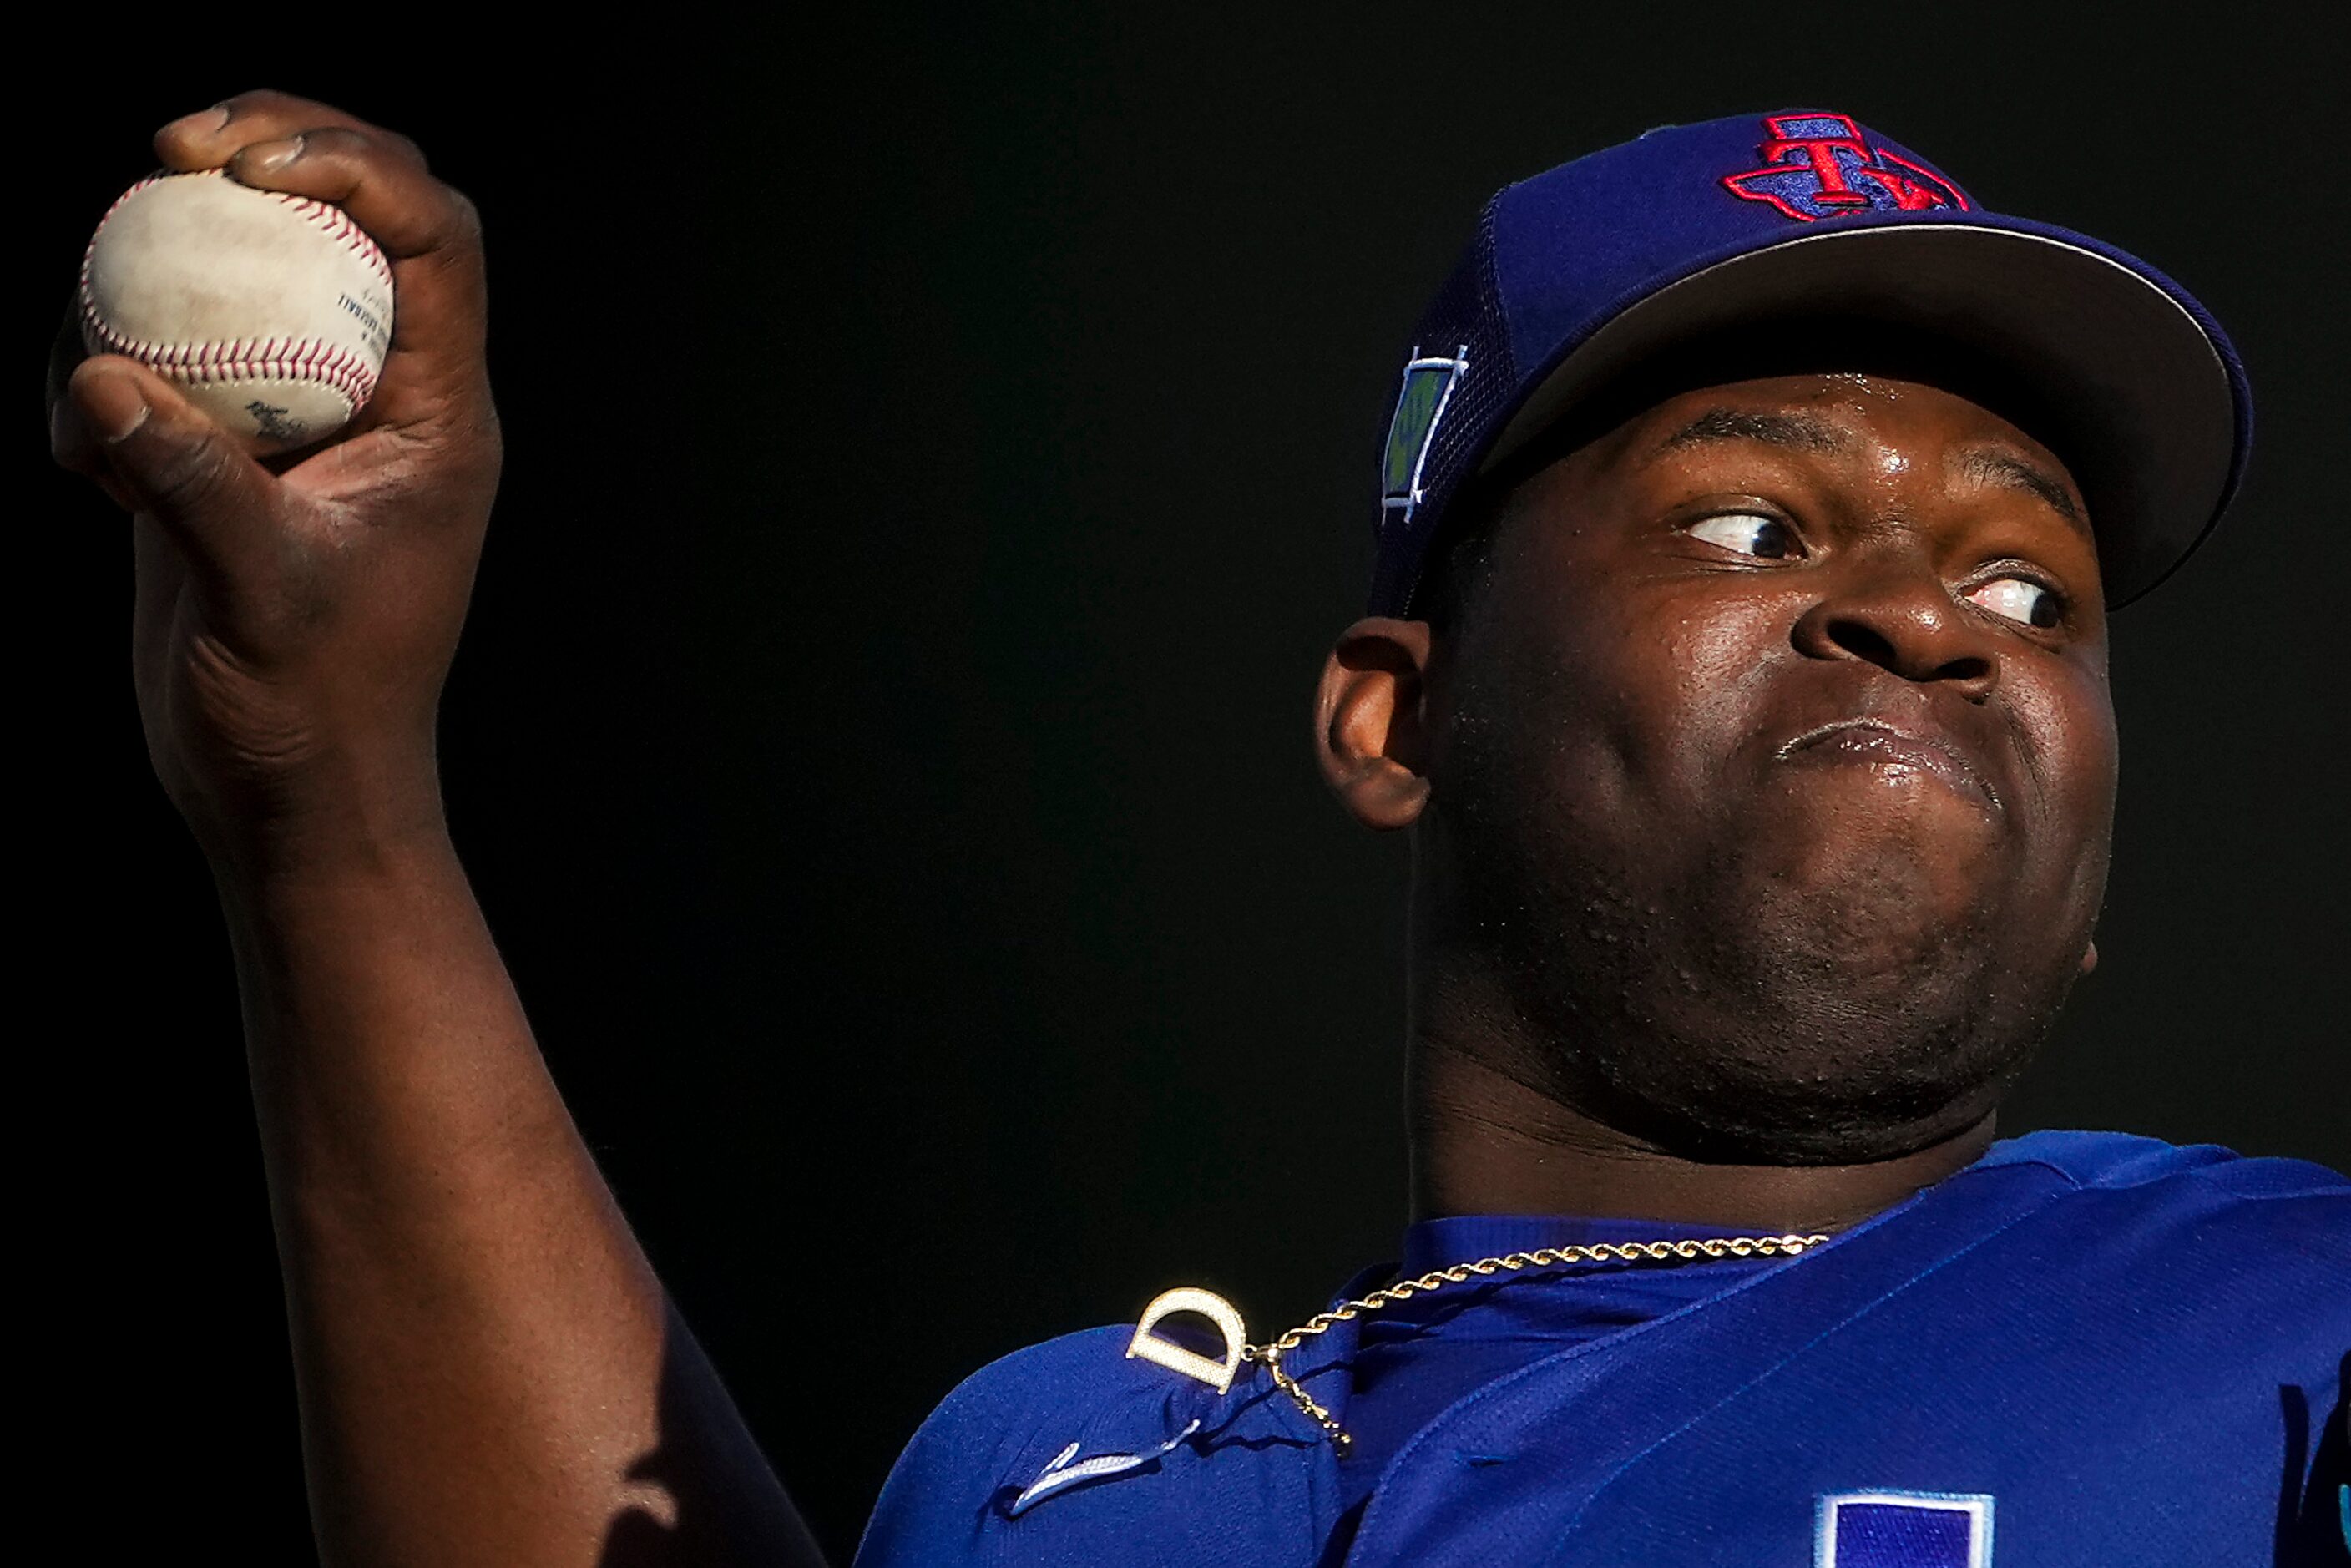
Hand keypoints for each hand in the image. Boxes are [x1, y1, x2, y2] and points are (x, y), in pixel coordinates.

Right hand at [52, 91, 499, 875]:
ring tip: (89, 355)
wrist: (286, 796)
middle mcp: (383, 400)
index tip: (247, 162)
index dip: (358, 167)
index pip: (434, 244)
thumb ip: (192, 486)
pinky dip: (106, 381)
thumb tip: (100, 376)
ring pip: (250, 280)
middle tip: (173, 145)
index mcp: (439, 417)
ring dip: (160, 275)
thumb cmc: (313, 714)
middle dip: (276, 149)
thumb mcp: (259, 597)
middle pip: (355, 221)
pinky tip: (79, 468)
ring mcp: (302, 420)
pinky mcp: (228, 453)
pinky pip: (168, 362)